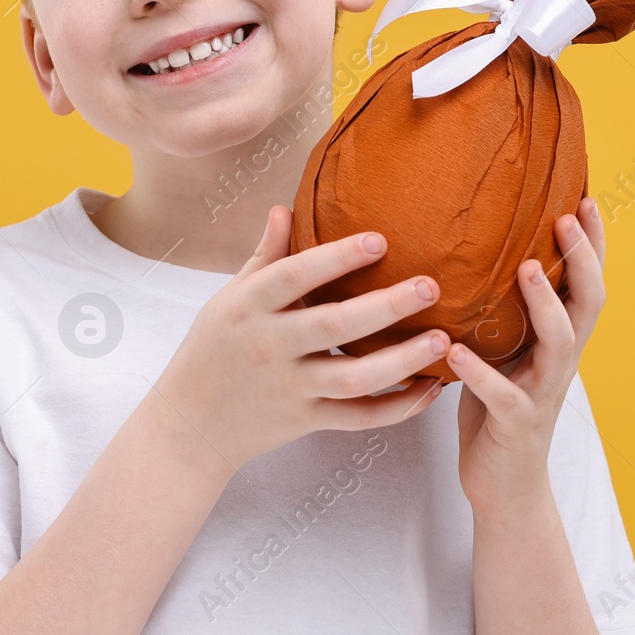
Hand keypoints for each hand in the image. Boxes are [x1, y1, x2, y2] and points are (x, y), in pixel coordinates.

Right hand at [152, 205, 449, 468]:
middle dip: (386, 306)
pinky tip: (430, 389)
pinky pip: (358, 418)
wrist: (190, 425)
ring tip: (443, 340)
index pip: (293, 276)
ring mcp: (290, 387)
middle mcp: (270, 346)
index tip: (378, 240)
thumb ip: (264, 257)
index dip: (335, 258)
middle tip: (430, 286)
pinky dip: (397, 408)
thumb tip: (284, 208)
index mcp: (248, 308)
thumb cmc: (212, 351)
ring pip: (354, 378)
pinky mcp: (306, 420)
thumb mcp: (229, 299)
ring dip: (402, 360)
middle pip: (335, 326)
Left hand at [446, 196, 607, 518]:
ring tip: (526, 270)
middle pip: (588, 304)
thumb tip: (471, 251)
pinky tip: (455, 351)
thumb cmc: (497, 407)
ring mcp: (542, 392)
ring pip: (559, 344)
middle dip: (582, 259)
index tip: (586, 197)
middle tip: (565, 219)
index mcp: (560, 339)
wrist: (505, 486)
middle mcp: (560, 361)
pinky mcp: (515, 424)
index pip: (587, 283)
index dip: (594, 244)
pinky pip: (504, 397)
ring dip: (544, 304)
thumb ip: (500, 309)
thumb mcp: (504, 350)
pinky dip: (480, 373)